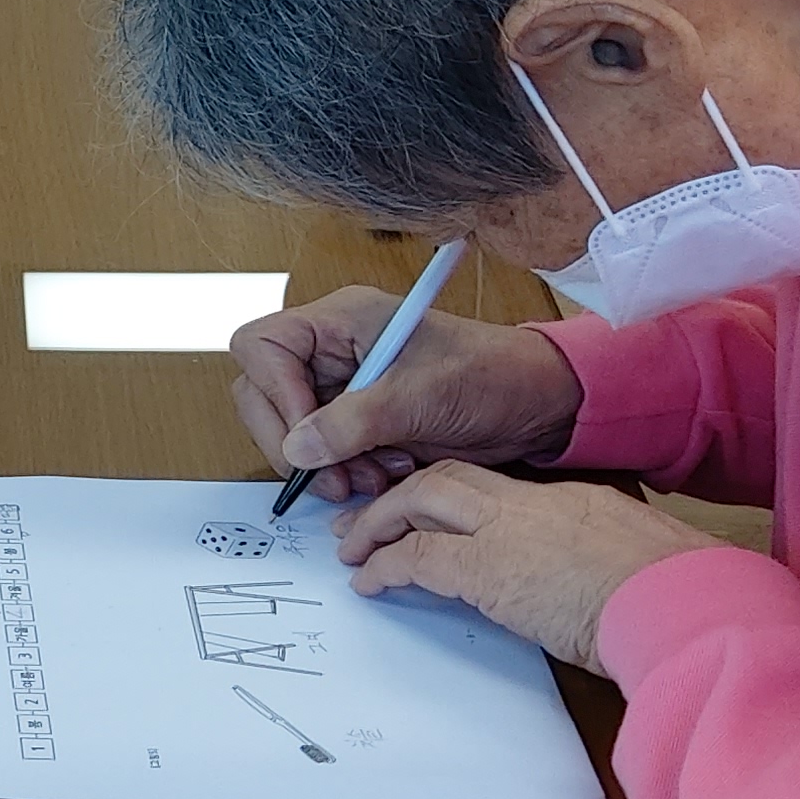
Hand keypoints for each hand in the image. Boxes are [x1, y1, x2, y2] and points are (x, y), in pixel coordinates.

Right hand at [230, 290, 581, 503]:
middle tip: (332, 476)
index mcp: (342, 319)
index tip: (308, 433)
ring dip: (323, 465)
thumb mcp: (422, 396)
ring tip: (370, 479)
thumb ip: (353, 421)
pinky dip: (345, 473)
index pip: (262, 347)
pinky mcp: (358, 421)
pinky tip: (384, 475)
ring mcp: (343, 386)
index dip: (273, 393)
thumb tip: (297, 448)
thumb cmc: (492, 376)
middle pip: (263, 393)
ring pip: (291, 431)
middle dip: (294, 442)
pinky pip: (323, 452)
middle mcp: (333, 349)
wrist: (537, 405)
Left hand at [332, 464, 727, 673]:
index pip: (492, 486)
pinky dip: (385, 566)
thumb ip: (590, 564)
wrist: (684, 604)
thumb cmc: (676, 599)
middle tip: (361, 520)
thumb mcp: (628, 568)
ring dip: (379, 525)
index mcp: (570, 501)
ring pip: (420, 503)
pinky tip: (369, 583)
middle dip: (398, 497)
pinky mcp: (488, 569)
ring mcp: (508, 530)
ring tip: (352, 549)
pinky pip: (416, 558)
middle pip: (446, 478)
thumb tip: (569, 589)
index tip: (421, 512)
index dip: (448, 497)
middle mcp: (532, 504)